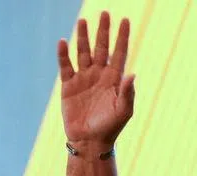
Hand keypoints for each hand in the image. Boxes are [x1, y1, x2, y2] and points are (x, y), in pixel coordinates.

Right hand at [57, 11, 134, 148]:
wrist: (90, 142)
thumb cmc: (110, 128)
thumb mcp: (123, 111)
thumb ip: (128, 93)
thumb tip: (133, 74)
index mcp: (114, 80)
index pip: (119, 53)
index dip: (122, 37)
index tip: (125, 20)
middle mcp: (99, 75)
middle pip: (101, 48)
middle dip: (103, 31)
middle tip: (105, 13)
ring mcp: (83, 79)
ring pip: (83, 52)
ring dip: (83, 37)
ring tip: (83, 21)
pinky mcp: (68, 85)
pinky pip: (66, 66)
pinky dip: (64, 54)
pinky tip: (63, 42)